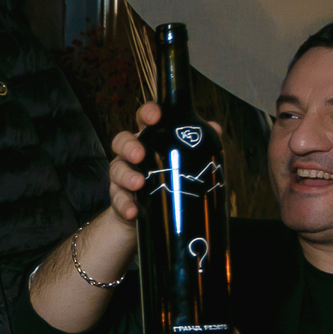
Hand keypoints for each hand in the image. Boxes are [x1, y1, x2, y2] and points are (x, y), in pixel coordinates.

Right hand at [108, 102, 222, 222]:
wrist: (155, 220)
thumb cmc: (170, 182)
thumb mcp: (186, 162)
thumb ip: (199, 145)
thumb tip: (216, 128)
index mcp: (151, 141)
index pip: (144, 120)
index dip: (147, 113)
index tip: (155, 117)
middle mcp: (133, 156)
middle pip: (122, 141)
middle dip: (129, 146)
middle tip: (140, 155)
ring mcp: (123, 177)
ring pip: (116, 170)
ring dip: (126, 176)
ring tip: (138, 184)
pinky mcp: (119, 201)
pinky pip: (117, 201)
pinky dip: (124, 205)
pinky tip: (133, 211)